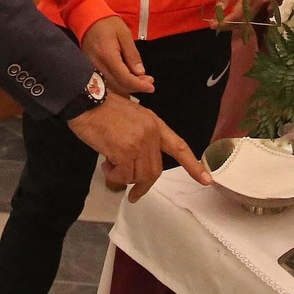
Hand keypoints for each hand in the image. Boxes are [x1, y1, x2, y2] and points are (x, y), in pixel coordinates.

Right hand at [67, 93, 212, 201]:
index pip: (179, 147)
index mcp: (155, 124)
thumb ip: (141, 135)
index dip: (193, 165)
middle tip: (133, 193)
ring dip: (123, 179)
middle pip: (155, 171)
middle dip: (143, 185)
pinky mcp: (124, 152)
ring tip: (110, 167)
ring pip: (139, 176)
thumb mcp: (131, 117)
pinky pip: (122, 176)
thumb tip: (137, 162)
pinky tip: (105, 163)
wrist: (86, 100)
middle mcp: (151, 134)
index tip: (206, 179)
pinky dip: (113, 176)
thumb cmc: (104, 108)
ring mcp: (139, 143)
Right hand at [81, 16, 153, 94]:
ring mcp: (93, 69)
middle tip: (149, 82)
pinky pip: (107, 81)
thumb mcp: (124, 34)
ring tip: (142, 80)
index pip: (124, 78)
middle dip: (136, 87)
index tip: (151, 87)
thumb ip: (132, 54)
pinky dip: (119, 83)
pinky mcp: (92, 69)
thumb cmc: (108, 23)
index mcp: (107, 56)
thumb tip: (140, 72)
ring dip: (128, 86)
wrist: (88, 18)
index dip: (139, 85)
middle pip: (118, 85)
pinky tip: (129, 78)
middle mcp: (98, 66)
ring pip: (112, 86)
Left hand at [216, 0, 268, 24]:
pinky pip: (249, 15)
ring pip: (246, 20)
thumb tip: (218, 10)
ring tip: (220, 23)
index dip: (224, 22)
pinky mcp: (259, 2)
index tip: (213, 25)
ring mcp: (259, 3)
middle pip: (242, 21)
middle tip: (214, 25)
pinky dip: (239, 19)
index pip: (236, 16)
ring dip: (233, 23)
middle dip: (228, 25)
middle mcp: (256, 3)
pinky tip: (230, 18)